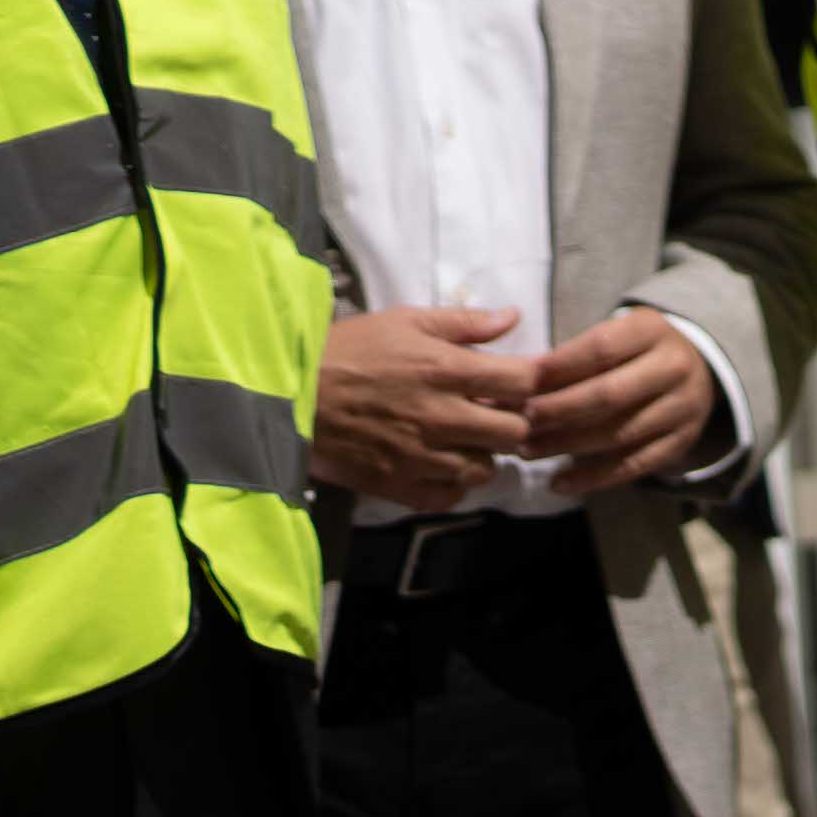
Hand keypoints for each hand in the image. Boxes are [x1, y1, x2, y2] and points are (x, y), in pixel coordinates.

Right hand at [311, 302, 534, 514]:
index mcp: (448, 371)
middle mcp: (442, 417)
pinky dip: (452, 486)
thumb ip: (464, 322)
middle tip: (492, 413)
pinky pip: (448, 498)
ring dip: (482, 455)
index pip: (525, 383)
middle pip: (515, 433)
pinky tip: (440, 465)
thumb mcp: (405, 321)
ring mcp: (421, 456)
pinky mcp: (397, 485)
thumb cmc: (347, 352)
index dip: (529, 382)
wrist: (288, 395)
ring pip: (485, 469)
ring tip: (463, 440)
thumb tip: (512, 318)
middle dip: (512, 421)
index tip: (514, 382)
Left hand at [517, 312, 720, 497]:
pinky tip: (558, 483)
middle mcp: (675, 367)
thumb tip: (506, 387)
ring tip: (528, 451)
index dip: (557, 368)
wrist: (693, 368)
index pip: (601, 348)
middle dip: (559, 410)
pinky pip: (634, 465)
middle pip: (610, 394)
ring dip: (568, 445)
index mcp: (653, 331)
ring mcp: (684, 407)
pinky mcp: (682, 441)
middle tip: (520, 423)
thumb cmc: (631, 353)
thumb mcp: (610, 337)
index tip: (518, 384)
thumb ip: (567, 359)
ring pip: (620, 433)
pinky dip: (593, 478)